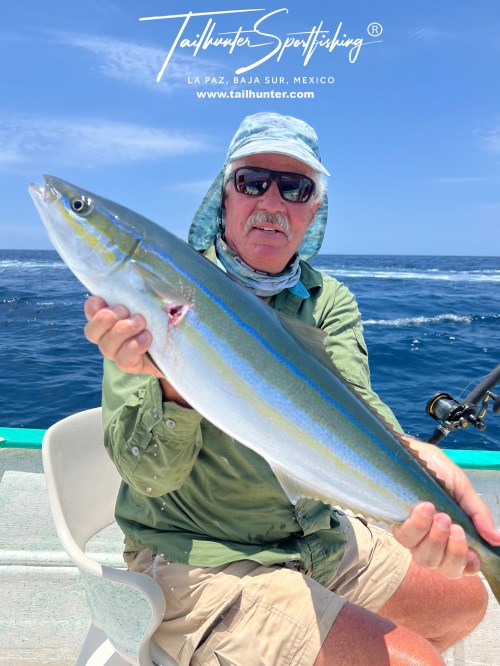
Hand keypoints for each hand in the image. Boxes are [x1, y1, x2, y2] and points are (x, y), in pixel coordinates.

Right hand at [84, 296, 189, 405]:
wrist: (185, 343)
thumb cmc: (169, 313)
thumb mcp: (158, 296)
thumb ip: (146, 286)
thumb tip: (141, 268)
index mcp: (111, 316)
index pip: (91, 311)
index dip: (93, 306)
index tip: (104, 300)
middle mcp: (109, 336)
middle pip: (92, 331)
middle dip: (105, 318)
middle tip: (125, 311)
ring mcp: (118, 353)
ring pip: (106, 346)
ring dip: (121, 331)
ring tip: (141, 322)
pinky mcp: (132, 366)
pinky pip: (123, 361)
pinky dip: (133, 347)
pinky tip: (147, 338)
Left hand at [392, 439, 499, 577]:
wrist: (407, 451)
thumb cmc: (435, 469)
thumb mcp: (462, 487)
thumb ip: (478, 513)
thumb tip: (496, 539)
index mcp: (454, 534)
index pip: (465, 565)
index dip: (469, 564)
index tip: (474, 551)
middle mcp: (435, 541)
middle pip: (447, 569)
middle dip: (454, 553)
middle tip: (455, 528)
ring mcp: (415, 537)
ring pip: (426, 558)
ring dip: (436, 540)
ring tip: (440, 516)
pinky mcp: (397, 527)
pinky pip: (407, 539)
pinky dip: (419, 526)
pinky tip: (424, 508)